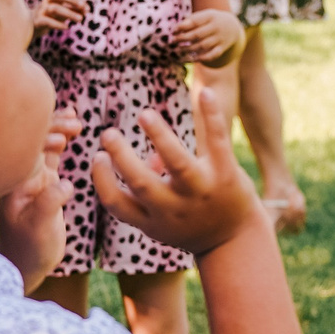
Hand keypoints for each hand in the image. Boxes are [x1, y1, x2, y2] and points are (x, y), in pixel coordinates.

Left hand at [0, 106, 81, 291]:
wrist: (26, 262)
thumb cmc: (30, 248)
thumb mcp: (39, 229)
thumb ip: (49, 203)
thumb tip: (67, 184)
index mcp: (15, 180)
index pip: (26, 147)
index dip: (43, 136)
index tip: (64, 140)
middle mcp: (21, 173)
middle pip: (34, 138)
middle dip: (53, 126)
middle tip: (77, 125)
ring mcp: (33, 175)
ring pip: (44, 142)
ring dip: (59, 128)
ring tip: (77, 122)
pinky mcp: (44, 181)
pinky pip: (52, 153)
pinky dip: (61, 138)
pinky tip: (72, 125)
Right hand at [32, 0, 88, 33]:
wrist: (30, 26)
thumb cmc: (50, 17)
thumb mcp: (63, 12)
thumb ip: (73, 10)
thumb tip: (87, 9)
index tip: (87, 7)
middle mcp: (46, 1)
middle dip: (71, 0)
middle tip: (83, 6)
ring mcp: (41, 10)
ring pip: (55, 9)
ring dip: (69, 13)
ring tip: (80, 19)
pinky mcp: (37, 21)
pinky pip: (47, 21)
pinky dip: (58, 24)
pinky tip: (66, 27)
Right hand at [88, 88, 262, 257]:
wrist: (236, 241)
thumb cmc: (189, 225)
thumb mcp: (161, 222)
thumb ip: (143, 194)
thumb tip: (149, 157)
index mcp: (152, 221)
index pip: (117, 204)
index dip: (102, 180)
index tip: (98, 156)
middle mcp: (174, 209)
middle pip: (143, 184)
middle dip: (123, 158)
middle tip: (108, 133)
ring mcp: (202, 192)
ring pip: (179, 164)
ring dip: (159, 137)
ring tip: (144, 114)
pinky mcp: (227, 175)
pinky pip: (217, 142)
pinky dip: (211, 115)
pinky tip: (206, 92)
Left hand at [174, 8, 243, 65]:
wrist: (233, 26)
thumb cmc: (211, 20)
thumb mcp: (205, 15)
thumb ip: (192, 20)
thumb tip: (176, 29)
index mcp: (210, 16)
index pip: (194, 21)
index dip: (182, 27)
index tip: (173, 31)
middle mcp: (216, 27)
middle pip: (197, 34)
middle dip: (183, 39)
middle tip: (173, 41)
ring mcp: (220, 38)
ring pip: (203, 46)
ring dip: (189, 49)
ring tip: (178, 50)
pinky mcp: (222, 48)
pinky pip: (212, 55)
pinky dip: (202, 58)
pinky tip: (192, 58)